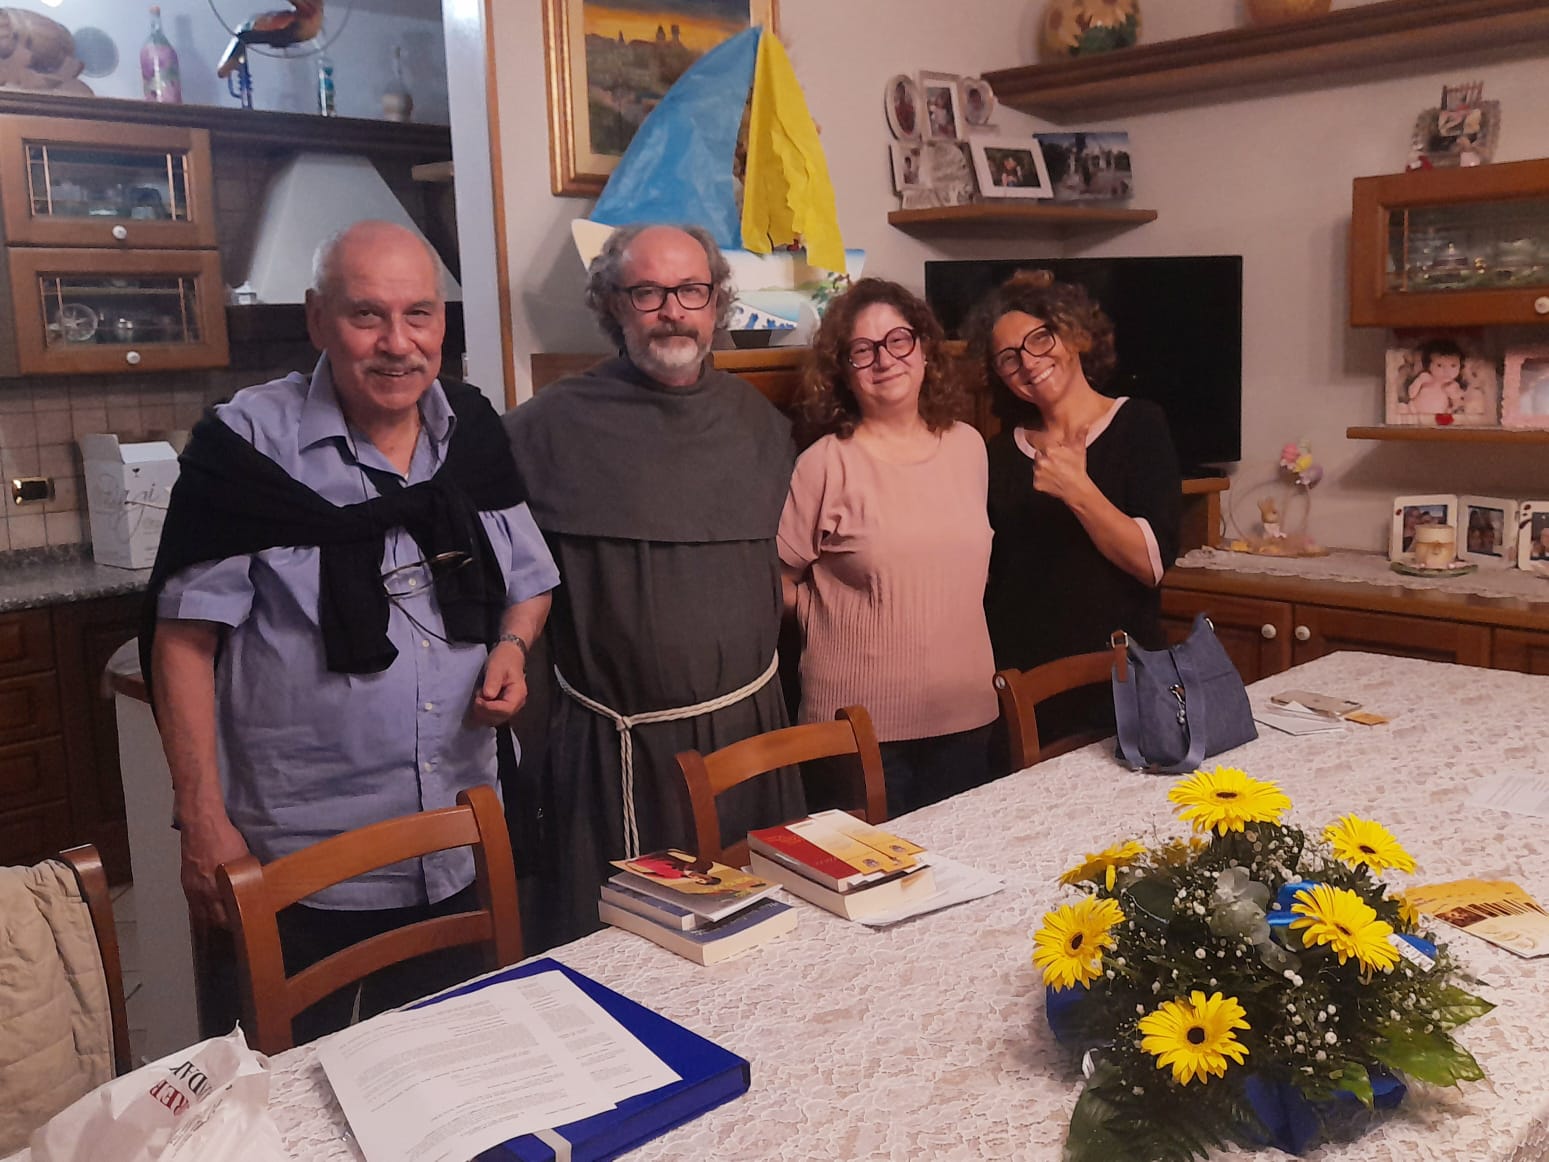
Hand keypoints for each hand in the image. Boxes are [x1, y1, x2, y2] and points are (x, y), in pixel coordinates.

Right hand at [180, 814, 248, 928]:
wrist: (201, 826)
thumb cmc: (226, 840)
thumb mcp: (244, 859)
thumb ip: (245, 876)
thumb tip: (253, 886)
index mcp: (220, 887)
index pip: (226, 916)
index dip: (235, 923)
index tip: (243, 924)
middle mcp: (204, 892)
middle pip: (213, 919)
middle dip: (223, 923)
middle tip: (234, 925)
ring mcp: (192, 888)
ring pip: (201, 914)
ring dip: (210, 919)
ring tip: (221, 920)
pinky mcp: (186, 882)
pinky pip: (193, 903)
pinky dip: (200, 909)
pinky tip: (207, 909)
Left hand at [471, 641, 528, 724]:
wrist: (508, 655)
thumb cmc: (504, 659)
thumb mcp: (497, 666)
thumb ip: (493, 681)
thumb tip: (488, 696)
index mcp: (518, 693)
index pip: (506, 709)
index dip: (490, 708)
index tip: (477, 700)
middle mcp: (516, 704)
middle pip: (500, 717)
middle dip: (484, 711)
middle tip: (475, 698)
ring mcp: (510, 708)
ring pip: (495, 720)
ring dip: (482, 713)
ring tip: (477, 698)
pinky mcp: (502, 708)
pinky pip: (492, 717)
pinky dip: (483, 714)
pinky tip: (478, 703)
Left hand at [1030, 427, 1093, 506]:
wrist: (1077, 489)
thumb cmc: (1077, 469)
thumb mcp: (1080, 450)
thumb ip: (1080, 436)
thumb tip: (1085, 425)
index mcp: (1050, 450)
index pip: (1041, 443)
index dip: (1046, 445)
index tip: (1049, 447)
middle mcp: (1041, 461)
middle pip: (1038, 454)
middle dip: (1045, 456)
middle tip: (1056, 461)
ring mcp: (1038, 473)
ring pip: (1036, 466)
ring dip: (1043, 467)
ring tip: (1055, 470)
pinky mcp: (1036, 483)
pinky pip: (1036, 478)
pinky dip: (1042, 478)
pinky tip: (1052, 478)